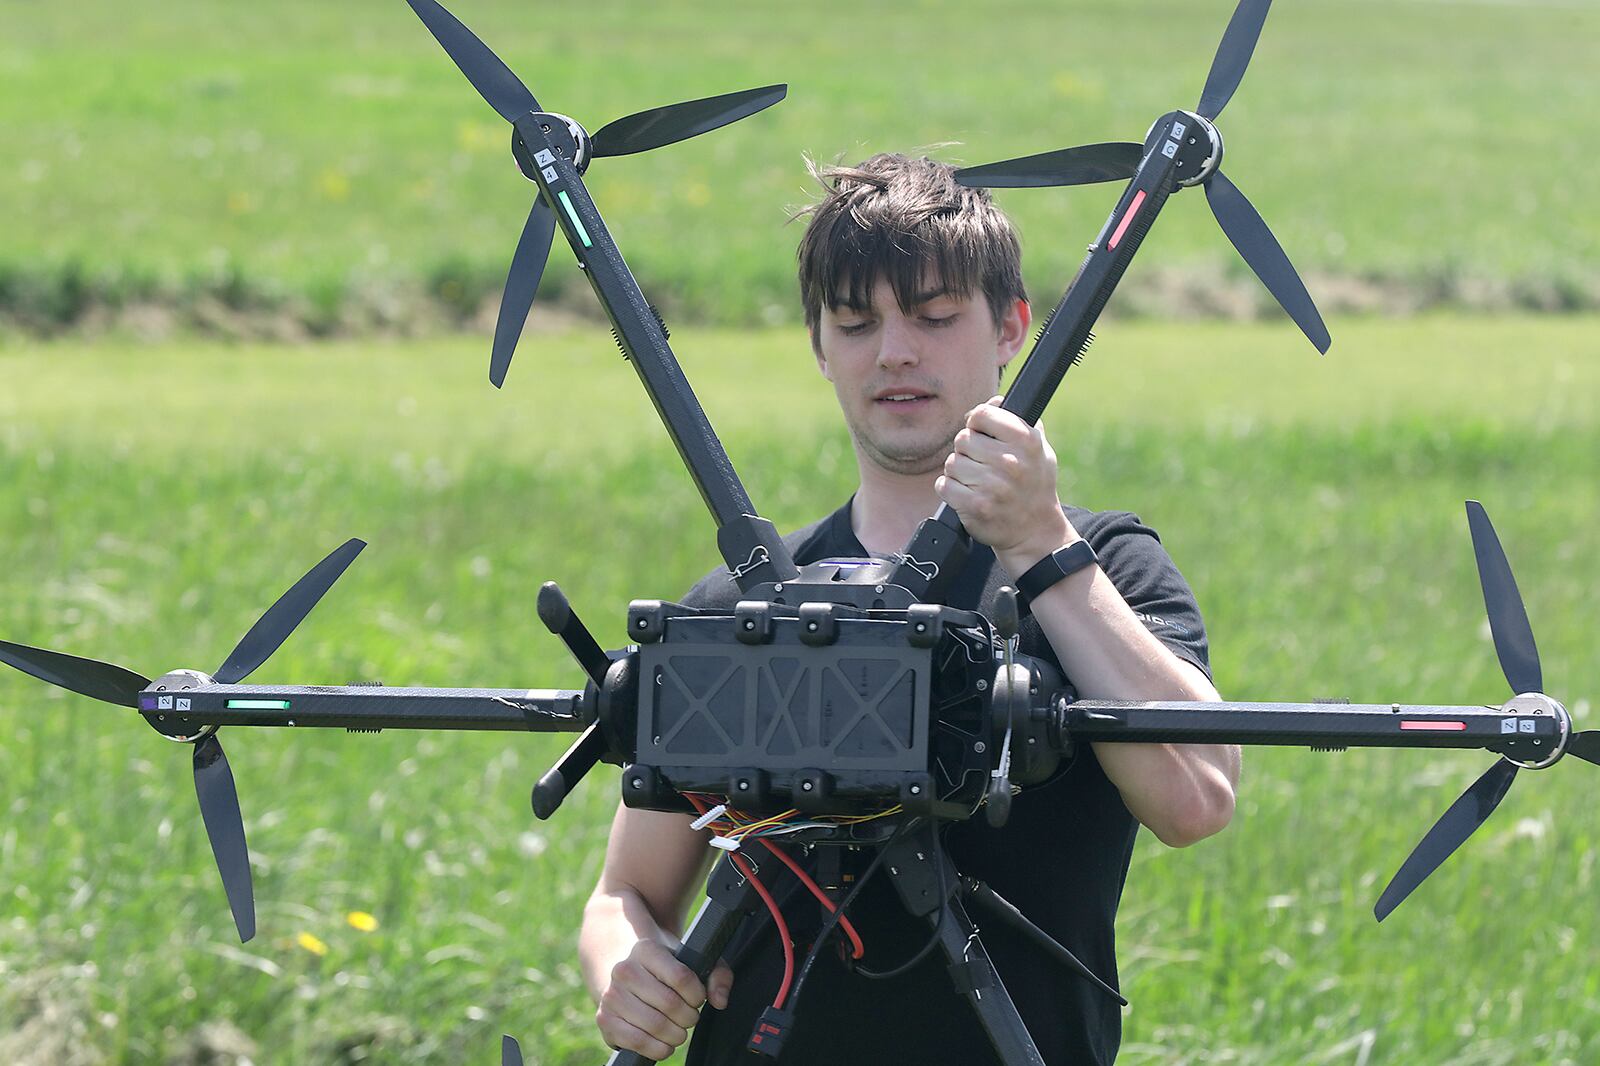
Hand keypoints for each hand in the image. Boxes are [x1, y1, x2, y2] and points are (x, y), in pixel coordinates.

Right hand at [595, 939, 733, 1058]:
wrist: (626, 976)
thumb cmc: (665, 970)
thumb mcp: (692, 960)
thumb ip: (717, 973)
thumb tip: (719, 1001)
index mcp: (646, 949)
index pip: (682, 977)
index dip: (697, 994)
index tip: (697, 997)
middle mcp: (624, 970)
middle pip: (670, 1004)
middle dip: (689, 1017)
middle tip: (690, 1016)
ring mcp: (611, 996)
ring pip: (656, 1026)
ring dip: (676, 1035)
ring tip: (679, 1029)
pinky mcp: (605, 1020)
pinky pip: (637, 1042)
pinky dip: (659, 1048)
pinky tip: (665, 1043)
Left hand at [936, 396, 1073, 565]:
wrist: (1035, 532)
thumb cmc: (1035, 486)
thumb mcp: (1039, 450)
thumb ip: (1019, 422)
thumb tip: (996, 400)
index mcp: (1027, 442)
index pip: (982, 414)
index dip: (977, 422)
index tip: (981, 433)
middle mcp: (1010, 462)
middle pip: (963, 439)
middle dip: (968, 451)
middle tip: (982, 464)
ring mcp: (992, 486)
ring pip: (952, 463)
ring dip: (959, 472)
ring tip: (977, 482)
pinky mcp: (975, 507)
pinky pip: (944, 485)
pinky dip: (950, 489)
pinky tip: (966, 494)